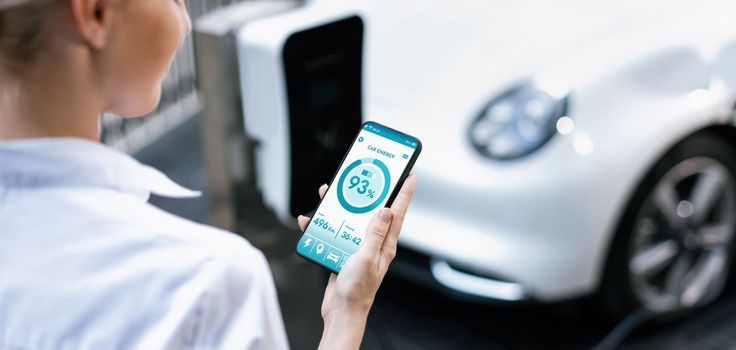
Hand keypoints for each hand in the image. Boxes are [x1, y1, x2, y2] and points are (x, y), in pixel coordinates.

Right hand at [298, 174, 416, 348]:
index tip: (410, 176)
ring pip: (350, 220)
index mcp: (385, 244)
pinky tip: (311, 221)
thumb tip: (386, 210)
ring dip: (339, 207)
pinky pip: (334, 233)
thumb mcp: (366, 258)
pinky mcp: (344, 252)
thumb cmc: (357, 290)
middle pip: (372, 212)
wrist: (341, 310)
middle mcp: (374, 243)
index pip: (397, 213)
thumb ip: (375, 234)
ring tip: (328, 194)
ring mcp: (359, 247)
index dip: (404, 193)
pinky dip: (322, 226)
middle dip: (367, 193)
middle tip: (364, 175)